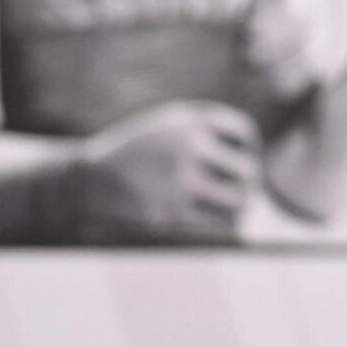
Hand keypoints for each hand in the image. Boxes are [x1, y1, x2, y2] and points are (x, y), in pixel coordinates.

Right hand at [68, 100, 259, 243]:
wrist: (92, 179)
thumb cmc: (140, 151)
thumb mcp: (171, 125)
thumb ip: (209, 130)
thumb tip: (254, 155)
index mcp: (189, 121)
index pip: (244, 133)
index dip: (250, 148)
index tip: (242, 157)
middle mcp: (188, 146)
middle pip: (247, 170)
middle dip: (250, 181)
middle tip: (244, 188)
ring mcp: (179, 180)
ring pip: (238, 200)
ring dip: (242, 206)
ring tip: (238, 207)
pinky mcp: (171, 213)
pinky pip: (217, 224)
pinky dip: (227, 224)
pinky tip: (222, 222)